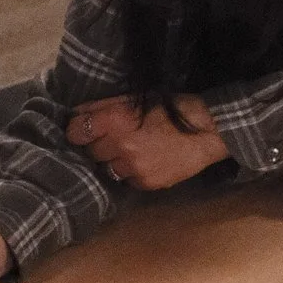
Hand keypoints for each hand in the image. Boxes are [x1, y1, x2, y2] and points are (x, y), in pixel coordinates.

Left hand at [66, 94, 228, 189]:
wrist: (207, 130)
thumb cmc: (170, 109)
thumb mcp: (135, 99)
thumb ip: (102, 107)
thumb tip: (76, 114)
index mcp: (115, 121)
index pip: (76, 132)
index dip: (78, 131)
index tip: (82, 130)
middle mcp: (121, 147)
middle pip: (91, 152)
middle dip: (99, 145)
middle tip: (114, 139)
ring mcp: (134, 168)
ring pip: (108, 169)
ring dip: (115, 161)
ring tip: (132, 150)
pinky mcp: (147, 182)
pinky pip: (127, 181)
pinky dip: (132, 173)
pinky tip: (145, 160)